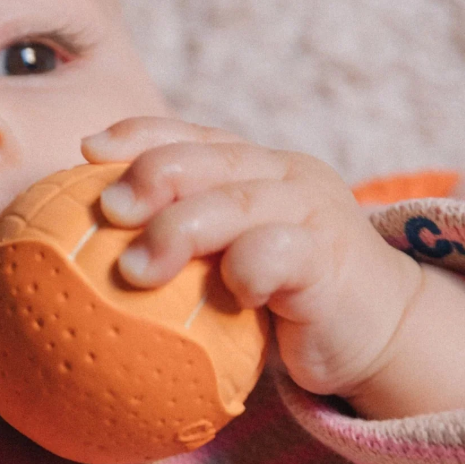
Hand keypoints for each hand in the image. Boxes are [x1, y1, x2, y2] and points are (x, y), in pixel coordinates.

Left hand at [82, 117, 422, 402]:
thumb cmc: (286, 299)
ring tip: (133, 269)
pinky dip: (247, 269)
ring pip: (238, 201)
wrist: (376, 329)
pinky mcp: (331, 260)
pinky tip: (229, 295)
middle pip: (209, 159)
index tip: (88, 149)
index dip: (139, 134)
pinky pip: (281, 253)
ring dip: (179, 230)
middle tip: (107, 210)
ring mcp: (311, 212)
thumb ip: (187, 248)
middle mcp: (283, 177)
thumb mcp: (233, 260)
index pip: (193, 135)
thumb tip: (94, 262)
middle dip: (152, 176)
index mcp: (255, 168)